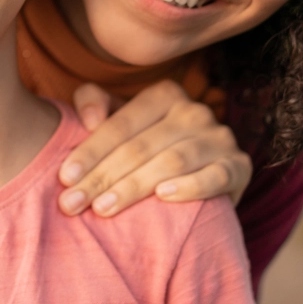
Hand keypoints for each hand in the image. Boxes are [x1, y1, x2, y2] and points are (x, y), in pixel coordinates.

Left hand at [56, 81, 251, 216]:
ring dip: (134, 187)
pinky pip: (216, 176)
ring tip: (103, 208)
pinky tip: (164, 197)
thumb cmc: (147, 145)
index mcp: (163, 94)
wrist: (201, 174)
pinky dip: (191, 186)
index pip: (119, 125)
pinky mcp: (239, 166)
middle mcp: (194, 111)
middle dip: (101, 177)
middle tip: (72, 204)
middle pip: (139, 147)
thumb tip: (87, 118)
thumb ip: (94, 103)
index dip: (89, 152)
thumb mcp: (120, 120)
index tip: (63, 178)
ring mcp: (219, 138)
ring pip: (170, 162)